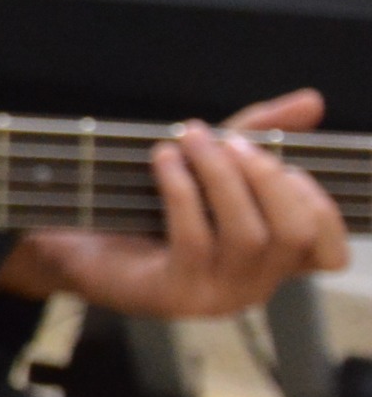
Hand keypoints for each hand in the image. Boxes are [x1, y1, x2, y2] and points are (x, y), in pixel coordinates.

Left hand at [7, 90, 350, 319]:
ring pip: (247, 235)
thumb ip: (259, 134)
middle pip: (294, 234)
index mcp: (272, 260)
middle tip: (227, 140)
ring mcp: (217, 295)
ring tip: (188, 138)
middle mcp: (254, 284)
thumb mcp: (206, 164)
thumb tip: (312, 101)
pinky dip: (182, 190)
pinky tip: (163, 160)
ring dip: (219, 175)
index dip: (319, 204)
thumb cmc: (143, 204)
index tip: (283, 161)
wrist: (67, 245)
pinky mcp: (174, 295)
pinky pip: (194, 239)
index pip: (328, 250)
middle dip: (266, 177)